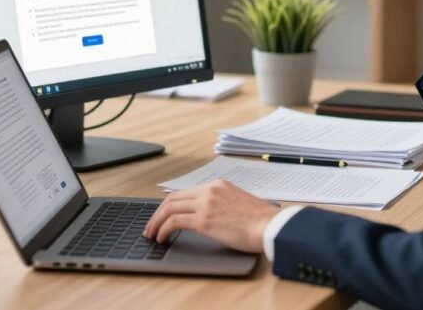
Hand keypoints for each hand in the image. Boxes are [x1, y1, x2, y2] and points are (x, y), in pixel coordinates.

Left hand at [143, 180, 279, 252]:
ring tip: (151, 234)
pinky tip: (162, 238)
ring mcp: (206, 203)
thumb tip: (212, 217)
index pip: (186, 192)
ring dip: (156, 222)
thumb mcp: (240, 204)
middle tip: (151, 226)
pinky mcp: (204, 219)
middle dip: (158, 212)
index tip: (164, 215)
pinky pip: (174, 222)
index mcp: (219, 185)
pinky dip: (163, 229)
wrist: (271, 226)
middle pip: (173, 198)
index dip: (171, 204)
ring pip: (169, 208)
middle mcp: (210, 190)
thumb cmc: (262, 221)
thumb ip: (223, 205)